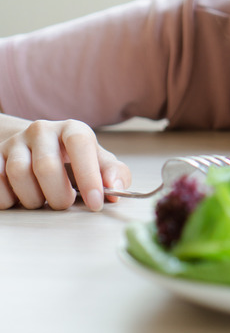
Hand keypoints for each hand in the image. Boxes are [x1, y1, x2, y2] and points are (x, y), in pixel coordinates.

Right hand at [0, 119, 130, 210]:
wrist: (40, 149)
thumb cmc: (76, 161)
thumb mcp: (100, 163)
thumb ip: (114, 174)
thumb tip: (115, 189)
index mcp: (72, 129)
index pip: (80, 144)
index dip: (88, 176)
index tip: (95, 202)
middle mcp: (42, 130)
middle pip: (46, 166)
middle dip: (58, 195)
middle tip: (64, 204)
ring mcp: (15, 141)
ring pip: (18, 174)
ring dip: (33, 199)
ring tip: (43, 200)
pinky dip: (9, 199)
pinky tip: (21, 198)